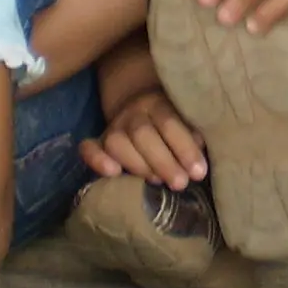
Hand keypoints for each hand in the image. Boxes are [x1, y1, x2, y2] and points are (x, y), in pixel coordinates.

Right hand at [79, 85, 206, 189]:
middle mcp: (134, 113)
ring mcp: (114, 127)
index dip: (184, 148)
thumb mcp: (187, 120)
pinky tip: (112, 173)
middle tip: (180, 183)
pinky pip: (89, 148)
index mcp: (158, 103)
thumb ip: (193, 135)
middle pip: (142, 134)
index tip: (199, 172)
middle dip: (162, 161)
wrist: (142, 108)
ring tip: (155, 182)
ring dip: (137, 165)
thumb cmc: (174, 123)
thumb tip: (199, 157)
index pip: (169, 122)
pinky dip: (96, 160)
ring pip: (116, 142)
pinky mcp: (99, 142)